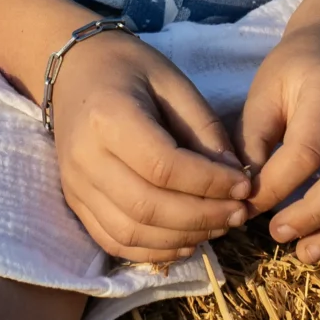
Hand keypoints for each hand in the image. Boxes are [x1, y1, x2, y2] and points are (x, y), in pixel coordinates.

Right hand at [50, 32, 253, 266]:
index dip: (209, 183)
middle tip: (238, 213)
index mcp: (108, 117)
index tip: (244, 184)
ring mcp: (75, 185)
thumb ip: (204, 130)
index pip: (163, 166)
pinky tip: (186, 241)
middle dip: (201, 216)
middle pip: (147, 207)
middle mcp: (85, 158)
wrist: (75, 71)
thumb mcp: (174, 83)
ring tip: (218, 226)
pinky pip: (113, 241)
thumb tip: (235, 179)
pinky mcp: (75, 202)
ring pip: (130, 232)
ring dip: (181, 238)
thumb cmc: (129, 69)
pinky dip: (153, 250)